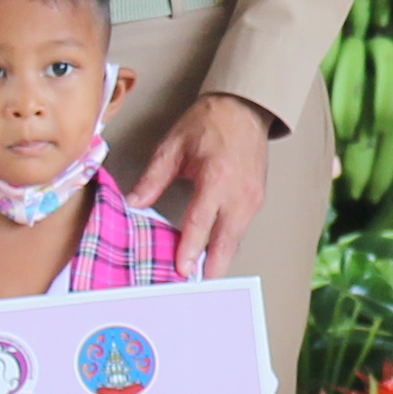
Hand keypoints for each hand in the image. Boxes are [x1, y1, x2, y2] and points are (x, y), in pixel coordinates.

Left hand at [126, 91, 273, 282]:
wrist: (244, 107)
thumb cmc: (209, 122)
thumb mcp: (173, 145)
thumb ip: (153, 178)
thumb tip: (135, 202)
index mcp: (216, 178)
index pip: (200, 222)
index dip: (189, 249)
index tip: (181, 269)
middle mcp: (239, 193)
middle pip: (226, 241)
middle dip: (212, 267)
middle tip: (197, 286)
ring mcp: (252, 198)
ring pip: (236, 239)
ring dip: (220, 258)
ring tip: (203, 275)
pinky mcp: (258, 199)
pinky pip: (241, 228)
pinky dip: (228, 243)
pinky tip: (214, 252)